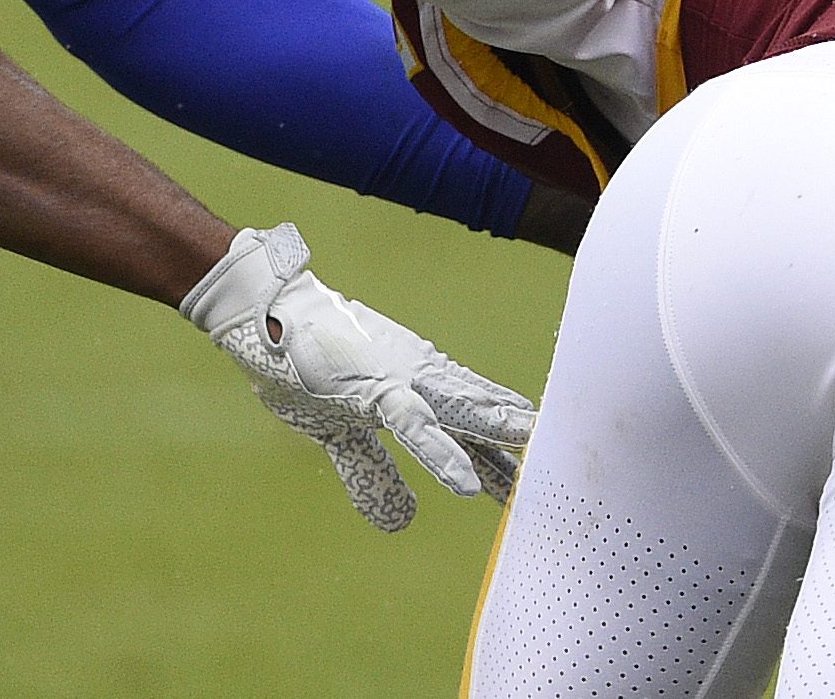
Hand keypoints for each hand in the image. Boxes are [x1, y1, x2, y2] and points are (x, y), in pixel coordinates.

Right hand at [183, 226, 535, 531]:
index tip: (546, 481)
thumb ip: (372, 475)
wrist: (266, 311)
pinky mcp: (373, 388)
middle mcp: (421, 384)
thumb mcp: (338, 434)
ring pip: (465, 416)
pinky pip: (413, 428)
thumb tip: (402, 523)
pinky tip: (465, 487)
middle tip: (568, 478)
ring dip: (506, 438)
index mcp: (419, 394)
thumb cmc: (303, 363)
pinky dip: (441, 457)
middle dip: (522, 451)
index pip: (474, 433)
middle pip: (483, 426)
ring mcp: (402, 382)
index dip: (508, 457)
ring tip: (548, 459)